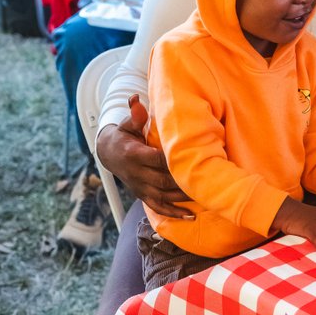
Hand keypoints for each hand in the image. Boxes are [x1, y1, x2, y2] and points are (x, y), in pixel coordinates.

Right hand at [96, 99, 194, 216]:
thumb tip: (136, 98)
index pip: (158, 160)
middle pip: (163, 181)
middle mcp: (137, 174)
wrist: (108, 153)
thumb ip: (135, 114)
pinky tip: (190, 216)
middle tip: (207, 181)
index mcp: (134, 155)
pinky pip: (158, 207)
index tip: (194, 160)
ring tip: (205, 198)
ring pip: (164, 196)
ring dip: (184, 199)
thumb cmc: (124, 134)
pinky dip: (173, 214)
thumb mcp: (127, 123)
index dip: (175, 162)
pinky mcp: (142, 195)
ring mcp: (140, 187)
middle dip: (184, 182)